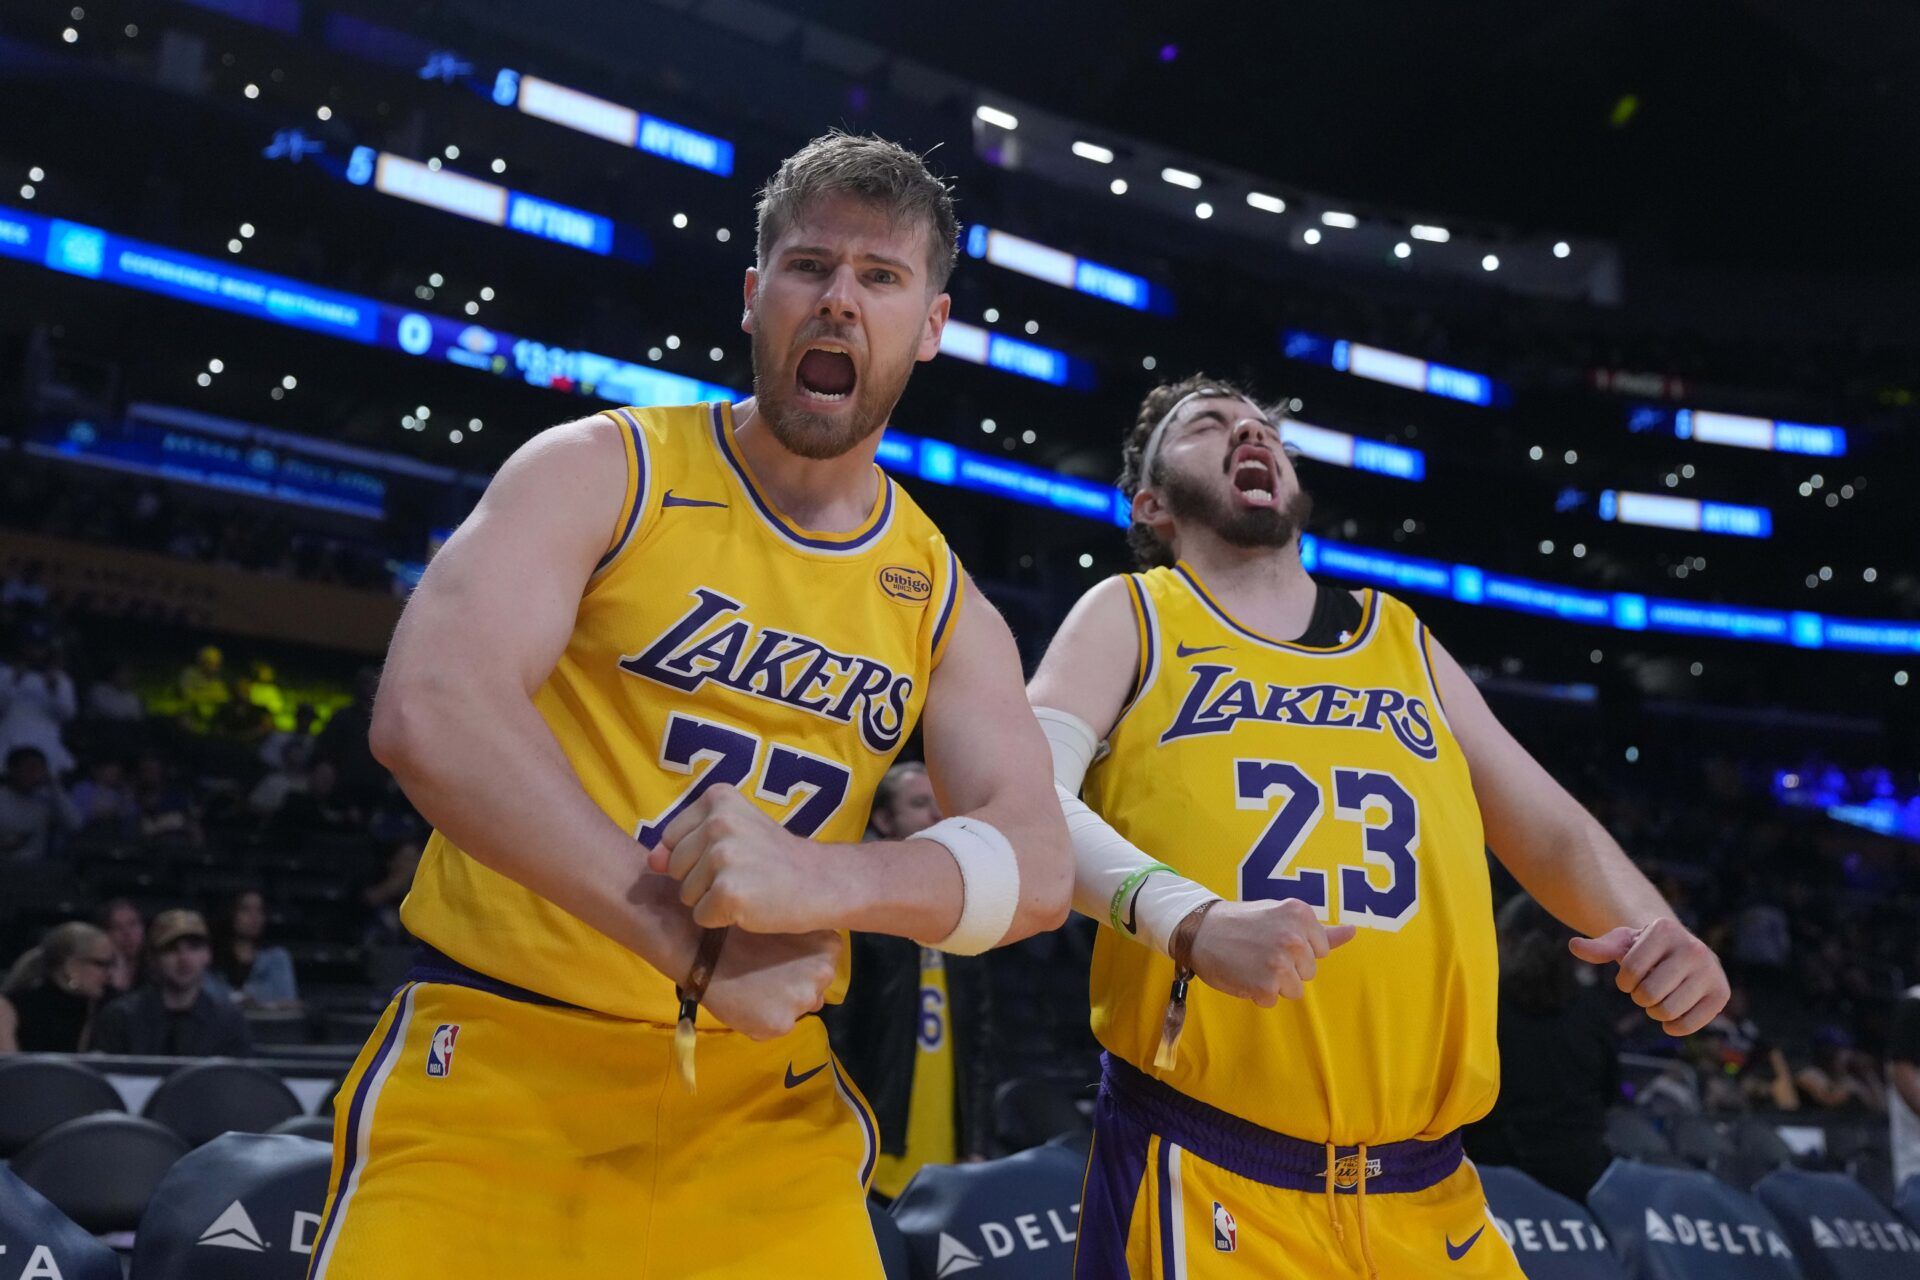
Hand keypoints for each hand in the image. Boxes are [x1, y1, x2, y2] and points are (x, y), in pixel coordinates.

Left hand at [650, 784, 835, 930]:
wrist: (822, 882)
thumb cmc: (774, 859)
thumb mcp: (730, 836)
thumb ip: (683, 843)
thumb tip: (652, 861)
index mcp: (718, 798)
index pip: (671, 839)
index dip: (697, 856)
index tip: (735, 853)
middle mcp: (719, 822)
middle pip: (676, 868)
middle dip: (702, 879)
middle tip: (745, 872)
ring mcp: (724, 857)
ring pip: (686, 895)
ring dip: (713, 900)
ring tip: (750, 887)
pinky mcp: (729, 893)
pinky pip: (702, 917)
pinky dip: (724, 920)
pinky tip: (752, 906)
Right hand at [700, 927, 841, 1040]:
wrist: (705, 949)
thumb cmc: (744, 931)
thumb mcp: (786, 927)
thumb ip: (809, 949)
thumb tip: (815, 977)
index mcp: (829, 947)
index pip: (826, 965)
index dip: (803, 965)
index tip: (781, 958)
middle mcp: (823, 974)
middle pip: (816, 989)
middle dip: (796, 985)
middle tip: (765, 975)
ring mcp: (803, 1000)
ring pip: (798, 1009)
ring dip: (782, 1004)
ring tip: (754, 988)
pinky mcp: (781, 1024)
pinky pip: (777, 1027)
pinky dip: (764, 1020)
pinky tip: (746, 1003)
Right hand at [1186, 899, 1357, 1006]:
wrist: (1200, 930)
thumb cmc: (1243, 923)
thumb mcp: (1282, 917)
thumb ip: (1320, 930)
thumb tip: (1353, 931)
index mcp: (1301, 914)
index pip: (1320, 950)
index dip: (1297, 950)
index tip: (1274, 939)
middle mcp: (1295, 937)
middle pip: (1308, 971)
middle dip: (1287, 967)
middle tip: (1260, 951)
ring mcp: (1281, 962)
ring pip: (1294, 989)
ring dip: (1274, 983)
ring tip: (1252, 963)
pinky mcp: (1266, 985)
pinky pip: (1273, 1000)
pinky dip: (1257, 993)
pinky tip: (1243, 975)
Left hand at [1570, 917, 1728, 1035]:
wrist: (1682, 950)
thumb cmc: (1646, 948)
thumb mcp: (1622, 943)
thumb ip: (1599, 948)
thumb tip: (1574, 946)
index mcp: (1665, 929)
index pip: (1630, 970)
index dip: (1623, 981)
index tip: (1630, 976)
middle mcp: (1693, 947)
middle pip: (1648, 994)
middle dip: (1639, 997)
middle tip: (1646, 989)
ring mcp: (1711, 971)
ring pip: (1667, 1011)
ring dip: (1654, 1012)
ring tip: (1659, 999)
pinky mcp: (1721, 994)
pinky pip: (1689, 1024)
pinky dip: (1673, 1027)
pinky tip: (1671, 1019)